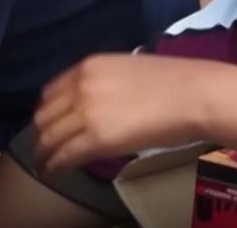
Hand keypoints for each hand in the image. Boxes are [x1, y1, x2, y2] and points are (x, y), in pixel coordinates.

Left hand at [33, 53, 220, 175]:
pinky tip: (55, 172)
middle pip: (44, 115)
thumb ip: (106, 82)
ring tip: (46, 164)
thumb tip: (99, 103)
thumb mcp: (129, 69)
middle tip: (47, 148)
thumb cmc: (174, 81)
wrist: (194, 94)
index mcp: (89, 65)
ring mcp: (86, 112)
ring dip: (44, 153)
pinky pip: (64, 155)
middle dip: (42, 134)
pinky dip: (54, 166)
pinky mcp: (96, 139)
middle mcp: (81, 86)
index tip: (52, 124)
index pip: (51, 92)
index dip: (47, 111)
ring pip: (49, 137)